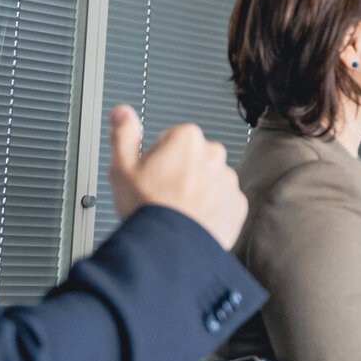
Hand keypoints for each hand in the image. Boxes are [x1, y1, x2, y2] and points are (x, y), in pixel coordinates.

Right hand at [107, 105, 246, 248]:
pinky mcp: (237, 205)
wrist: (171, 248)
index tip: (150, 177)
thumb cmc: (148, 208)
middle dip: (179, 173)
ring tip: (176, 211)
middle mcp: (214, 154)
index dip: (156, 159)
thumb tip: (122, 112)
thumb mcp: (122, 167)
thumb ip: (124, 134)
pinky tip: (192, 221)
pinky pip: (222, 203)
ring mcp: (229, 180)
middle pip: (192, 159)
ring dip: (196, 192)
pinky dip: (210, 210)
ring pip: (208, 181)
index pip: (170, 140)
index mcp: (187, 138)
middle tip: (161, 195)